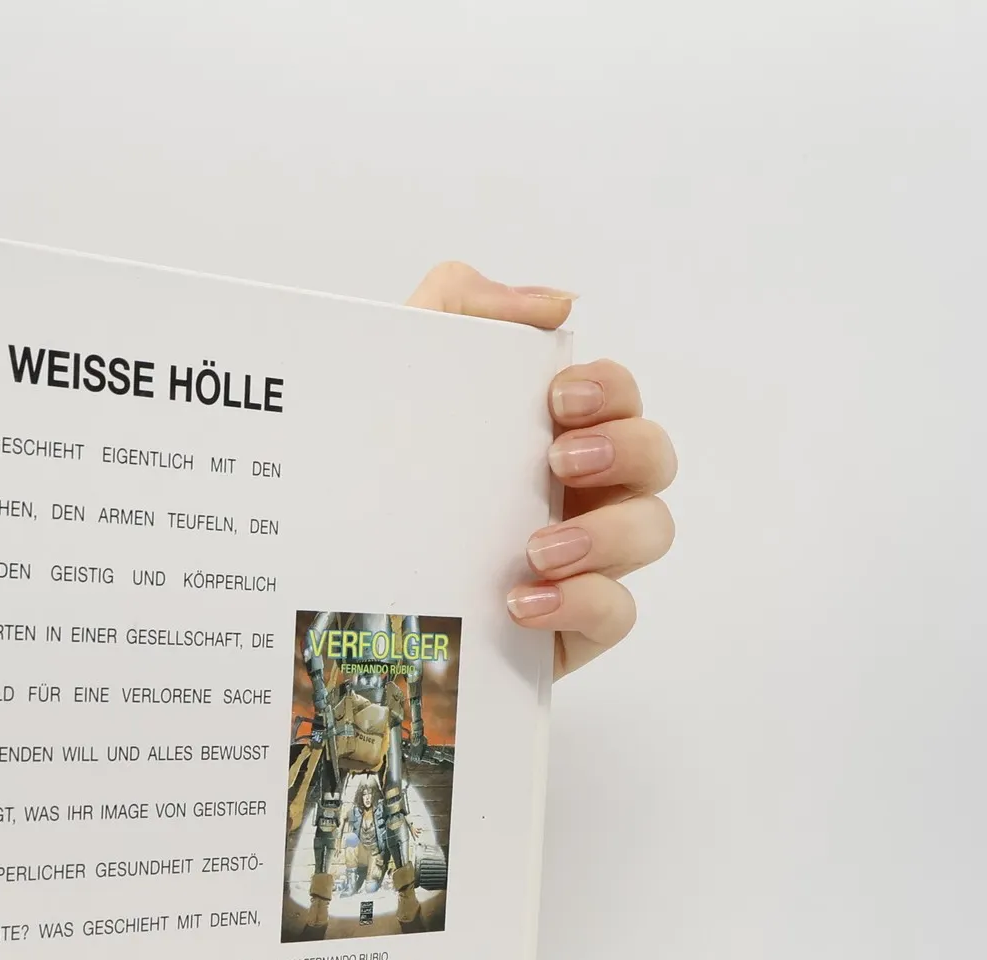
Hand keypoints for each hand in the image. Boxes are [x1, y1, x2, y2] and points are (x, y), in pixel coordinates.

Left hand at [406, 262, 676, 678]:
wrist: (332, 593)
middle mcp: (579, 492)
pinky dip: (584, 603)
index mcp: (550, 434)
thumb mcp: (395, 375)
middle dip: (623, 449)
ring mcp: (583, 561)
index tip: (559, 399)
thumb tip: (555, 304)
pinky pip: (617, 613)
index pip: (617, 395)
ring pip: (650, 531)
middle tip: (560, 461)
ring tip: (536, 550)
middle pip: (653, 456)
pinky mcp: (570, 628)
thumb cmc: (375, 480)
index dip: (610, 389)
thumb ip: (459, 307)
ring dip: (607, 534)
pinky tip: (525, 604)